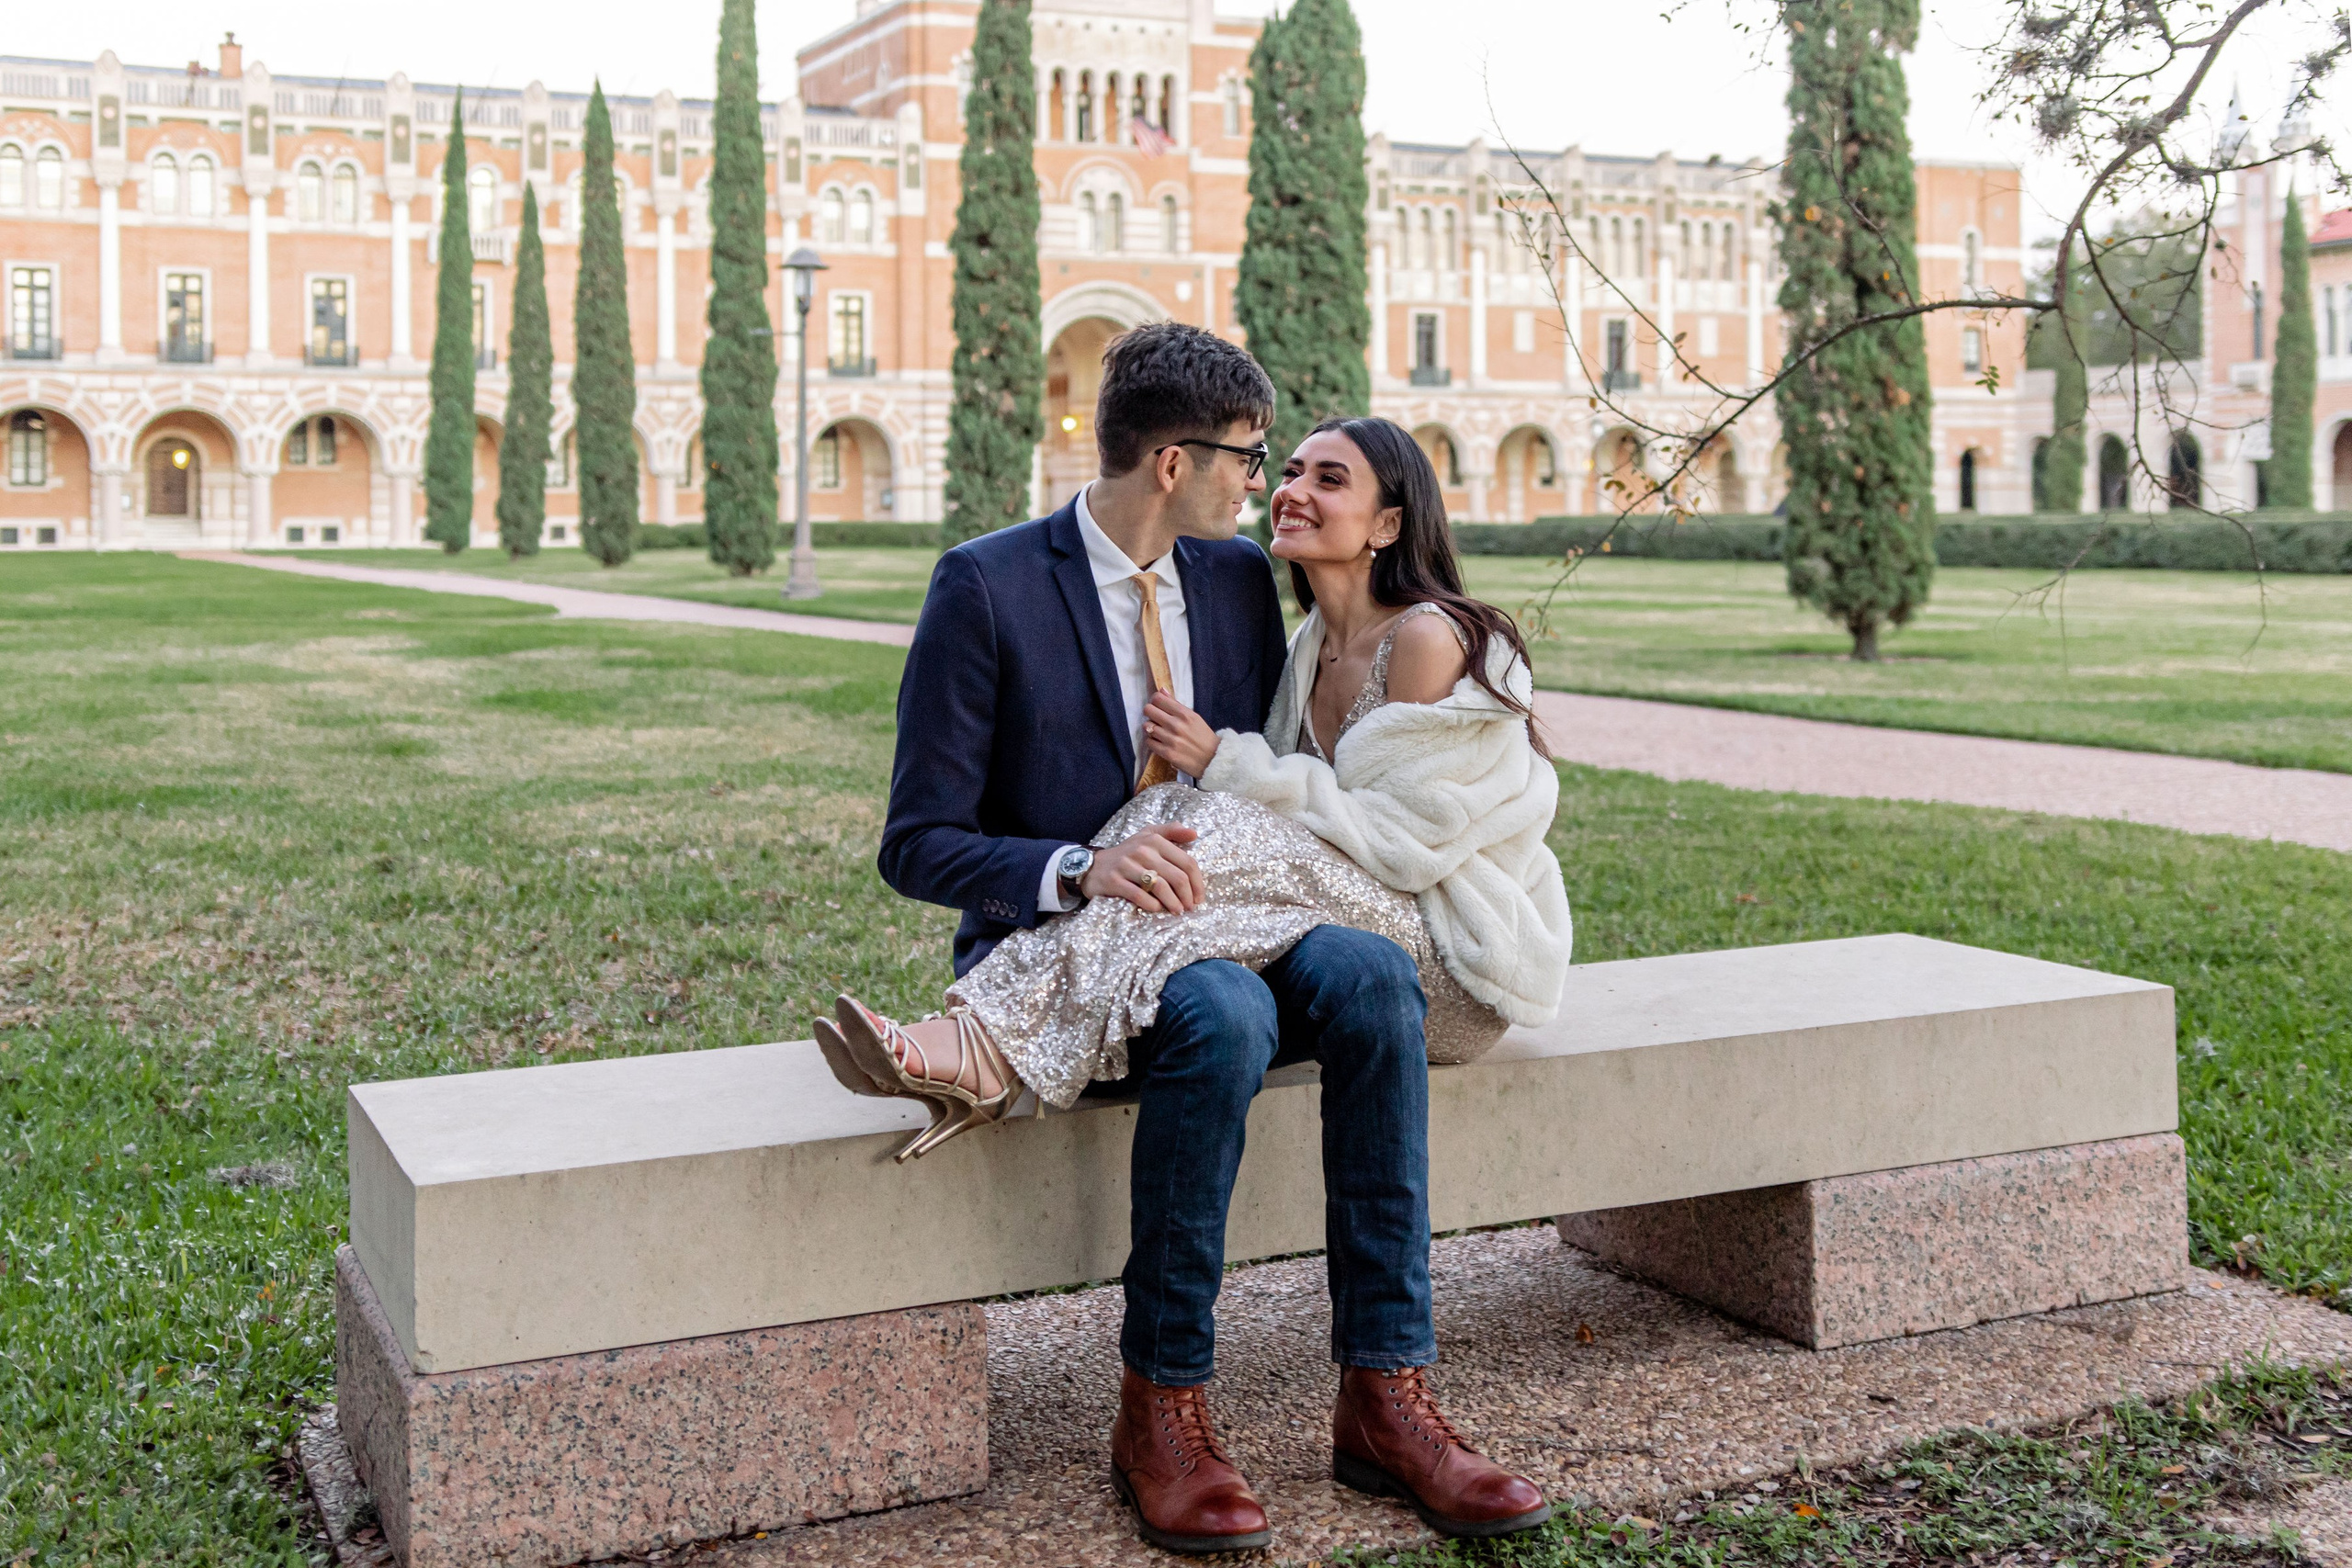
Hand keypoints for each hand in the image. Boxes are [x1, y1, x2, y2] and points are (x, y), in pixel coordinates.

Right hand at [1081, 824, 1204, 914]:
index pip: (1187, 862)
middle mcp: (1142, 850)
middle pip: (1177, 876)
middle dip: (1188, 896)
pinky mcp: (1114, 880)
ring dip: (1173, 903)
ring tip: (1177, 911)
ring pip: (1161, 887)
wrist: (1092, 865)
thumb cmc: (1127, 853)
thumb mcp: (1147, 836)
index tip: (1199, 897)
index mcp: (1155, 840)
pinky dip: (1152, 905)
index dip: (1197, 882)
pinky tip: (1157, 909)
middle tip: (1190, 907)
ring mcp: (1127, 865)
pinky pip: (1139, 895)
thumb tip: (1194, 834)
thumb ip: (1171, 831)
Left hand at [1143, 691, 1219, 777]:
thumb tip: (1161, 690)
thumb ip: (1176, 704)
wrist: (1213, 759)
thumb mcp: (1194, 717)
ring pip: (1147, 726)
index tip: (1157, 705)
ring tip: (1159, 731)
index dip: (1154, 700)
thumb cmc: (1203, 736)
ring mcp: (1170, 740)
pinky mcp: (1167, 753)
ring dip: (1151, 728)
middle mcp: (1176, 725)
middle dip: (1150, 713)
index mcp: (1184, 714)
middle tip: (1156, 718)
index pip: (1157, 699)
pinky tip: (1160, 742)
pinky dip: (1152, 741)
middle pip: (1148, 710)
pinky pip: (1149, 742)